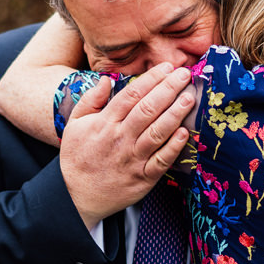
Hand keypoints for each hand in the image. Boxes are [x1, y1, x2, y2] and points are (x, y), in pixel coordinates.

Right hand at [59, 63, 194, 228]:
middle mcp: (120, 138)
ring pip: (157, 132)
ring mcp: (133, 159)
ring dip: (175, 114)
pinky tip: (185, 133)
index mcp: (105, 123)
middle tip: (185, 75)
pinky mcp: (143, 178)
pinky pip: (161, 161)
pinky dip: (174, 147)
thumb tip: (106, 79)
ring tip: (189, 97)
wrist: (75, 195)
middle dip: (168, 89)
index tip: (166, 68)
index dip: (151, 79)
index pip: (131, 94)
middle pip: (148, 109)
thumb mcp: (74, 124)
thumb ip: (90, 100)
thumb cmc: (77, 157)